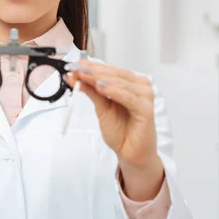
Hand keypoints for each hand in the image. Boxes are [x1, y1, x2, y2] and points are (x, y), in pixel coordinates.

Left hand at [64, 61, 163, 199]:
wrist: (131, 154)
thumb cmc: (120, 130)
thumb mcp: (101, 107)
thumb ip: (90, 90)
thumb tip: (73, 75)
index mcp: (129, 82)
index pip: (108, 70)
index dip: (90, 66)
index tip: (72, 64)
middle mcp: (139, 86)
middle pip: (113, 74)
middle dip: (92, 71)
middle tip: (75, 68)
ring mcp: (145, 96)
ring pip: (120, 83)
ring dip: (101, 78)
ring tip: (84, 75)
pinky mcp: (146, 109)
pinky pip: (129, 98)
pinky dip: (115, 92)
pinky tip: (101, 88)